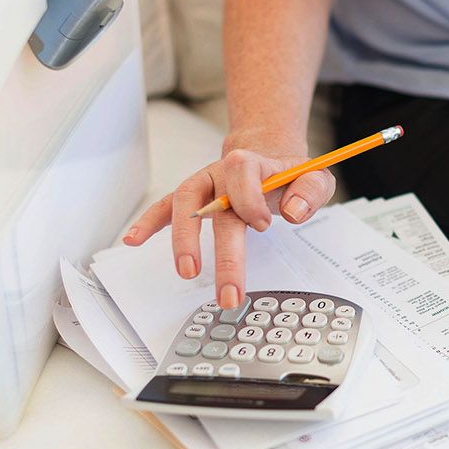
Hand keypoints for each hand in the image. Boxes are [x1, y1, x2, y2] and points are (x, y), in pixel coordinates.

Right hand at [122, 130, 337, 308]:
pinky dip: (148, 222)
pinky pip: (164, 207)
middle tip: (228, 291)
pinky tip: (132, 240)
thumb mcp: (315, 177)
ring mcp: (204, 186)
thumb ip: (311, 191)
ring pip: (184, 204)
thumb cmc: (289, 176)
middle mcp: (222, 173)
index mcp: (253, 164)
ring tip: (186, 271)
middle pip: (215, 206)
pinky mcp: (192, 200)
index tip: (262, 225)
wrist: (268, 158)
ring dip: (182, 239)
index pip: (243, 173)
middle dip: (222, 252)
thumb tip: (293, 211)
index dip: (250, 198)